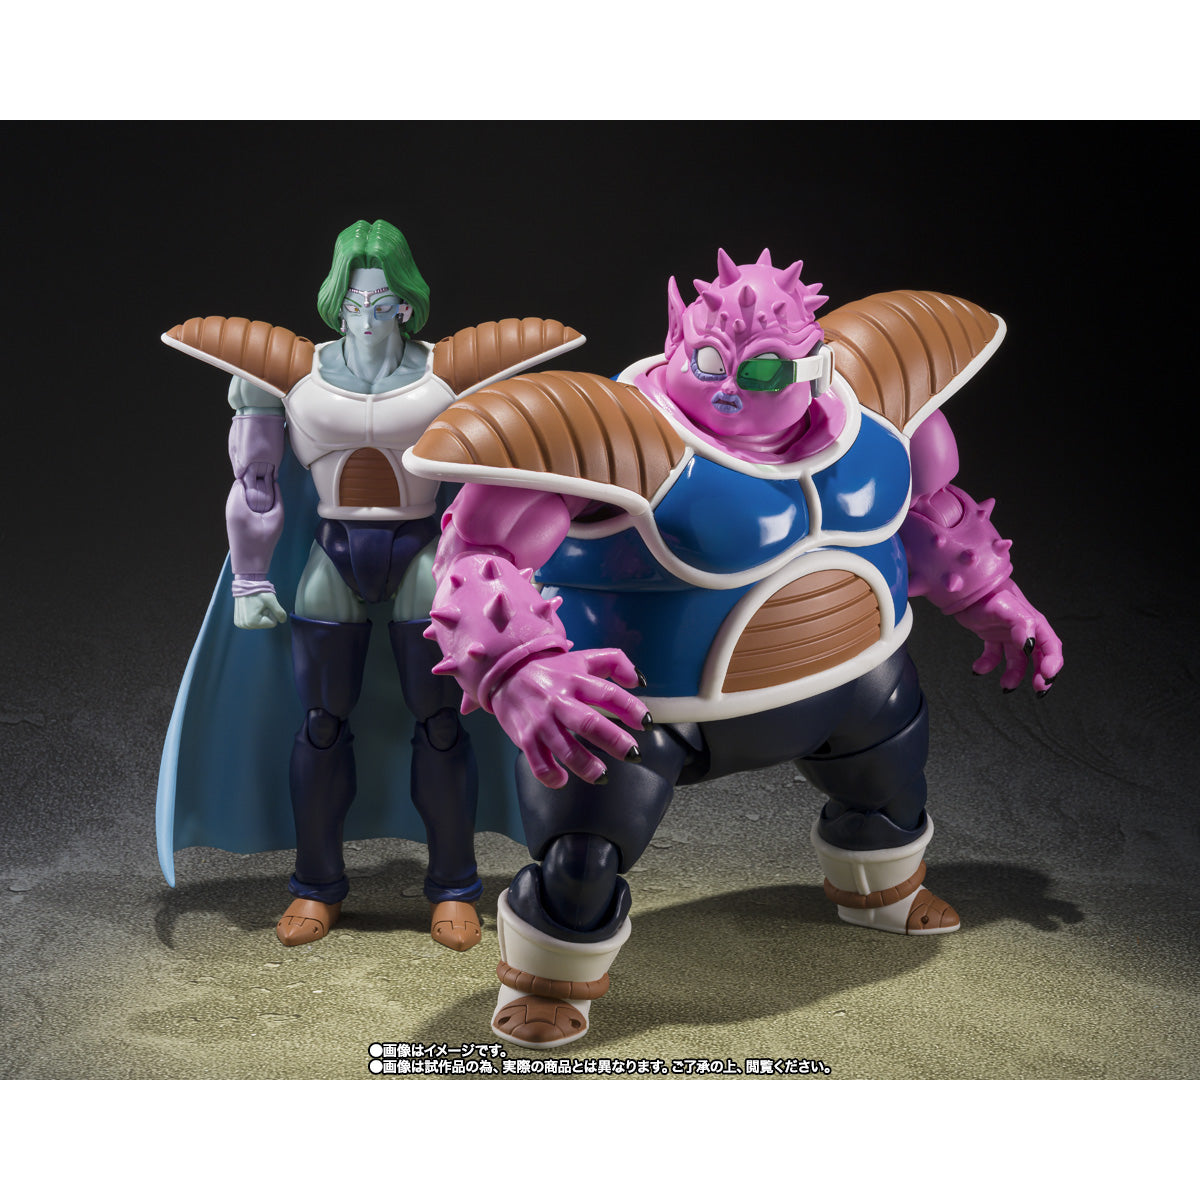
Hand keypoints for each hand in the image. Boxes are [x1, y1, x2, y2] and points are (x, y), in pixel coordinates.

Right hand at [234, 592, 287, 629]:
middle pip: (265, 624)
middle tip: (260, 604)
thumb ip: (279, 612)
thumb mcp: (271, 601)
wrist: (245, 583)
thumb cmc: (259, 591)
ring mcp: (240, 623)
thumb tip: (283, 621)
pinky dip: (254, 614)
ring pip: (260, 623)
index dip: (271, 613)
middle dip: (265, 614)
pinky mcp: (238, 621)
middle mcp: (245, 625)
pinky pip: (253, 621)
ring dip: (260, 614)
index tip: (264, 605)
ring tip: (255, 605)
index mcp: (252, 623)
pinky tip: (251, 607)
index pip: (272, 623)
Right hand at [490, 649, 650, 787]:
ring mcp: (540, 721)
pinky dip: (552, 776)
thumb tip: (639, 681)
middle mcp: (558, 700)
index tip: (646, 722)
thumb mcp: (582, 659)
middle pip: (588, 723)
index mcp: (575, 680)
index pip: (607, 693)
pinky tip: (564, 779)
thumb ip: (615, 662)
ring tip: (602, 775)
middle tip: (633, 753)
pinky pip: (539, 763)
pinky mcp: (525, 738)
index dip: (630, 708)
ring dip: (586, 765)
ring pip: (565, 748)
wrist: (506, 674)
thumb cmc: (552, 671)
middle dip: (614, 741)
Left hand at [955, 582, 1062, 693]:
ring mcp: (1007, 633)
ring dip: (1014, 675)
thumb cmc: (986, 592)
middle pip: (1039, 656)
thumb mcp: (1005, 606)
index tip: (1046, 675)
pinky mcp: (991, 635)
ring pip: (1017, 660)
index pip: (1050, 645)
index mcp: (1032, 621)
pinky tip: (977, 669)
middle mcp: (1023, 629)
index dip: (1053, 662)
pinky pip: (994, 655)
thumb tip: (1029, 645)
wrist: (964, 586)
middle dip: (1041, 674)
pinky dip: (987, 664)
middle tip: (1039, 690)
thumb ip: (1021, 623)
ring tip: (1005, 686)